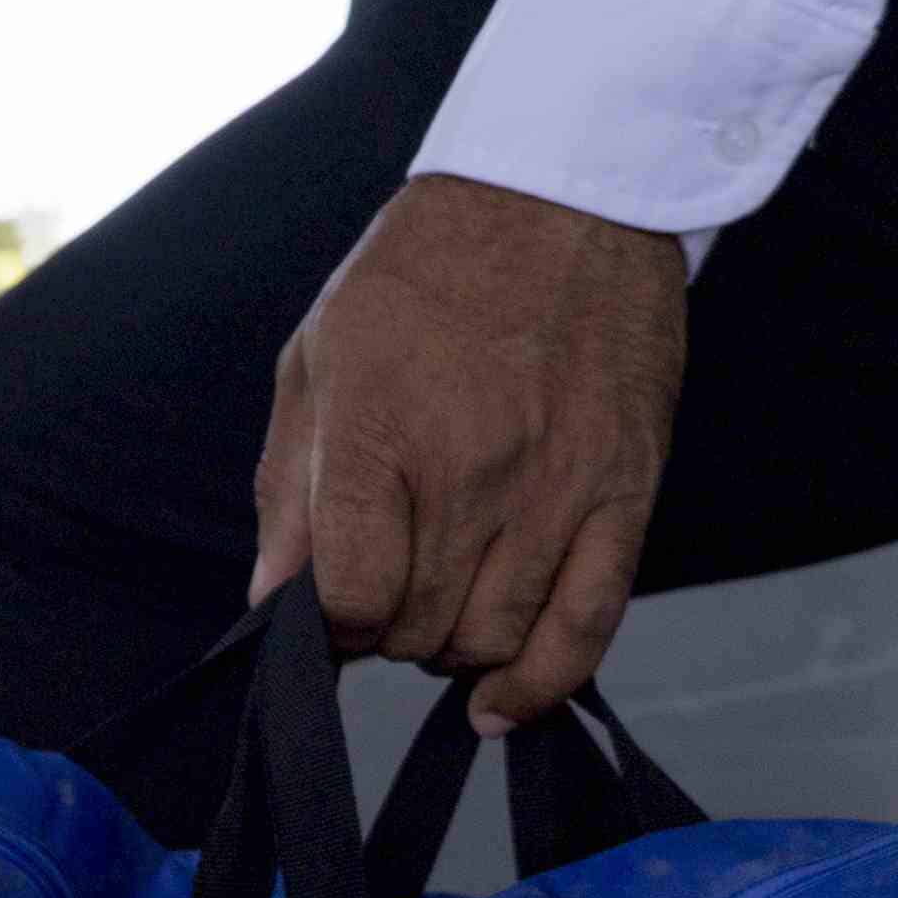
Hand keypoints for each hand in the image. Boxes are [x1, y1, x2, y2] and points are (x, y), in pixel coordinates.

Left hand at [248, 175, 689, 731]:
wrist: (564, 196)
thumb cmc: (425, 273)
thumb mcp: (320, 356)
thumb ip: (293, 487)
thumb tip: (271, 600)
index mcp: (384, 432)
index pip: (351, 595)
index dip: (331, 621)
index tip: (332, 601)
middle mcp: (473, 470)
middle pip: (419, 628)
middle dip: (389, 629)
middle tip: (390, 586)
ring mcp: (558, 486)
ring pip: (496, 638)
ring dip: (455, 648)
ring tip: (443, 605)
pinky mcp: (626, 492)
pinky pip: (589, 624)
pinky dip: (543, 681)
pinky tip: (502, 701)